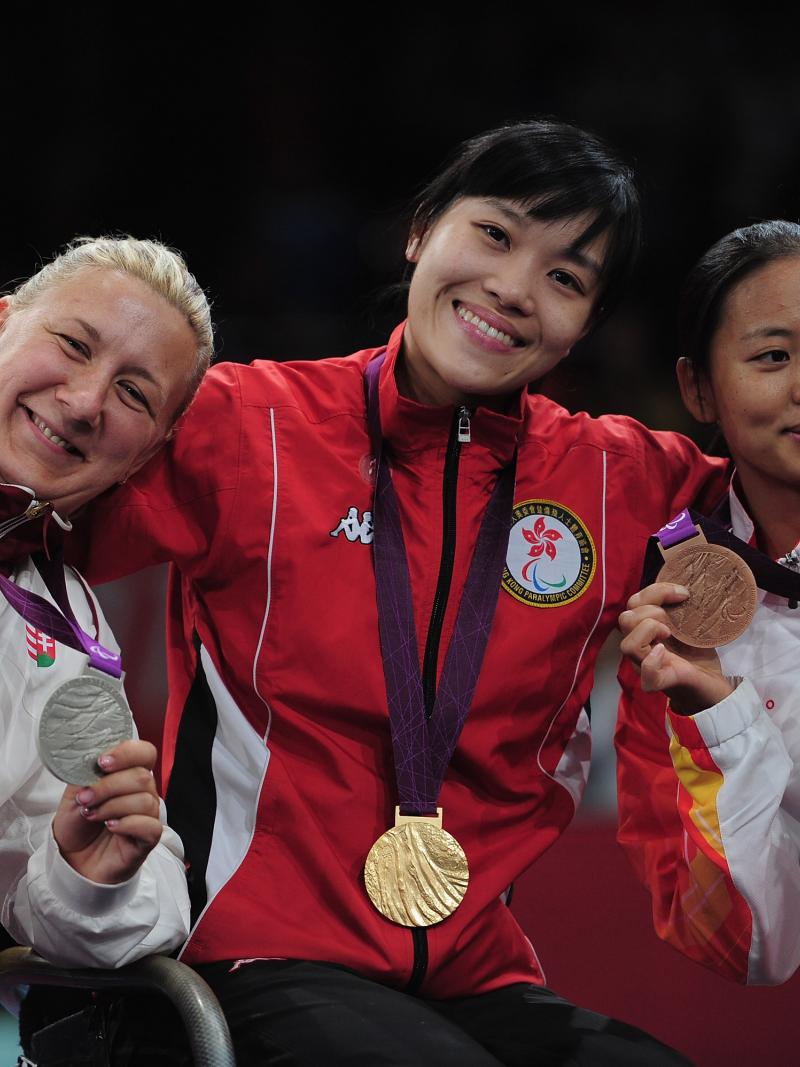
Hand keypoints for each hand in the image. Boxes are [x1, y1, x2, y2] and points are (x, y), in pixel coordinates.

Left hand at [52, 739, 163, 884]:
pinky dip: (128, 824)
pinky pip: (150, 826)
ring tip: (92, 815)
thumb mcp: (73, 794)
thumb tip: (92, 763)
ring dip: (112, 807)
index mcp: (129, 774)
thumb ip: (84, 775)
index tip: (102, 762)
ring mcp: (147, 816)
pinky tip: (111, 826)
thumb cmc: (77, 824)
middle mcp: (143, 792)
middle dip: (108, 786)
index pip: (145, 753)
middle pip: (142, 777)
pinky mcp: (147, 839)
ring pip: (145, 801)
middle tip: (85, 798)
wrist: (72, 859)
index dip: (127, 753)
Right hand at [619, 582, 734, 715]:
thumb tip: (688, 582)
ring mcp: (647, 665)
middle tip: (676, 620)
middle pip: (625, 620)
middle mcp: (642, 646)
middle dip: (652, 610)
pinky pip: (646, 676)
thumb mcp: (690, 623)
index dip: (655, 591)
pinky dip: (652, 662)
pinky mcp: (662, 683)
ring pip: (627, 645)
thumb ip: (680, 607)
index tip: (684, 593)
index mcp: (647, 627)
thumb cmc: (699, 653)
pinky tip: (664, 653)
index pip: (634, 602)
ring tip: (670, 633)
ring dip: (649, 630)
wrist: (715, 685)